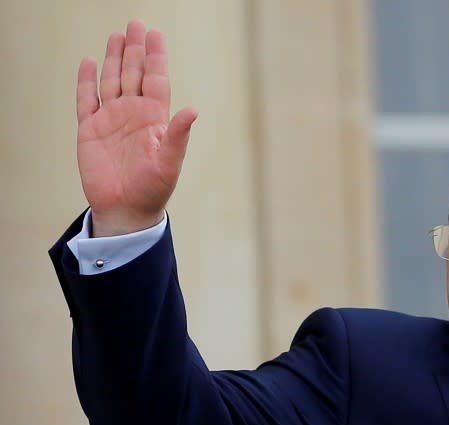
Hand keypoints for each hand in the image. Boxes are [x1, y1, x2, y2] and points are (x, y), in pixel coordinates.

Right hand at [76, 20, 197, 236]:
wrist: (126, 210)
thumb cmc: (153, 190)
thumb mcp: (170, 163)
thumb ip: (179, 136)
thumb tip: (194, 109)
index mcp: (155, 120)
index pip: (155, 80)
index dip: (155, 57)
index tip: (155, 33)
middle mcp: (134, 115)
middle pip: (133, 74)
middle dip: (135, 49)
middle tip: (136, 23)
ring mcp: (111, 120)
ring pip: (112, 81)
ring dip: (114, 59)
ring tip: (117, 35)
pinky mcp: (90, 131)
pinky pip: (87, 100)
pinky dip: (87, 82)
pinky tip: (90, 63)